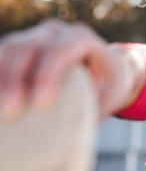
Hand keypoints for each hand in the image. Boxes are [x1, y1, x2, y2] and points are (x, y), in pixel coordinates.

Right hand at [0, 19, 139, 120]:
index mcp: (84, 40)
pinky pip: (1, 54)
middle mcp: (57, 32)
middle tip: (11, 112)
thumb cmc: (108, 86)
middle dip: (15, 78)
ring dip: (1, 76)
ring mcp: (35, 34)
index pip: (63, 50)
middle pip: (29, 47)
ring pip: (10, 47)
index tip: (40, 105)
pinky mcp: (19, 45)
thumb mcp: (110, 97)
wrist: (105, 67)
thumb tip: (73, 138)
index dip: (49, 74)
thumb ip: (94, 110)